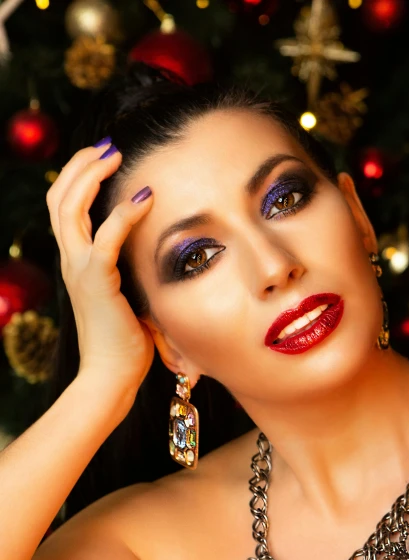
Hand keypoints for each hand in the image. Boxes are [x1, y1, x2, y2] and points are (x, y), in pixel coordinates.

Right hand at [47, 140, 155, 397]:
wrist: (111, 376)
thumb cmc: (126, 344)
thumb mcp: (129, 298)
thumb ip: (134, 274)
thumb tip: (161, 260)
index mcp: (76, 263)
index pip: (65, 209)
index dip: (79, 178)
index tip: (105, 159)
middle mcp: (70, 261)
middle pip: (60, 198)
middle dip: (81, 165)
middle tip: (109, 147)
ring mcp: (79, 269)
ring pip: (71, 208)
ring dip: (92, 175)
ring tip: (116, 155)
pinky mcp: (97, 280)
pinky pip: (106, 237)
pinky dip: (124, 213)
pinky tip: (146, 198)